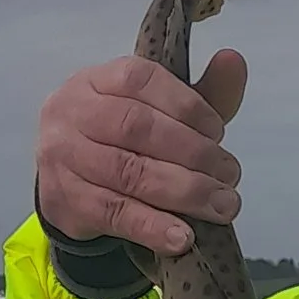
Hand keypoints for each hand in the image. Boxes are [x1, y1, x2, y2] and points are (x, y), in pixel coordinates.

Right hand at [36, 46, 247, 258]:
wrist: (69, 187)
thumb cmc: (124, 142)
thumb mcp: (162, 114)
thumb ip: (202, 93)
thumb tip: (234, 60)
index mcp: (97, 79)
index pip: (141, 79)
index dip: (186, 105)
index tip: (219, 132)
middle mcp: (72, 110)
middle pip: (136, 126)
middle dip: (193, 152)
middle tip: (230, 175)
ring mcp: (63, 155)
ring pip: (127, 171)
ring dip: (182, 191)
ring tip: (221, 206)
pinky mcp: (63, 199)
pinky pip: (113, 213)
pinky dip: (152, 226)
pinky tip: (182, 237)